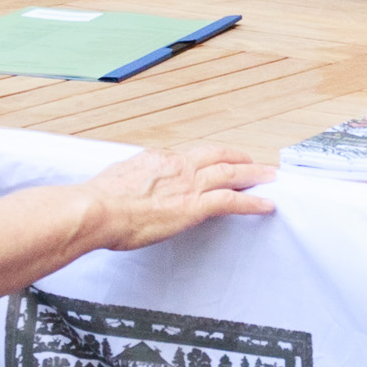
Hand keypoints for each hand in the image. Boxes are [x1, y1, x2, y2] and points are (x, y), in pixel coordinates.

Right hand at [79, 141, 274, 251]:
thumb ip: (130, 182)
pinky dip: (252, 202)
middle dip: (239, 159)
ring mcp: (188, 184)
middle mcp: (177, 166)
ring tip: (270, 177)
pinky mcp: (194, 206)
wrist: (97, 210)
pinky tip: (266, 204)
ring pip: (230, 174)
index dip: (206, 160)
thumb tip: (129, 189)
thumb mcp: (116, 181)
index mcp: (156, 158)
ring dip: (254, 175)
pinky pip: (232, 201)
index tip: (213, 163)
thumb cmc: (98, 201)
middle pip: (217, 156)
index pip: (189, 157)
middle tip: (254, 163)